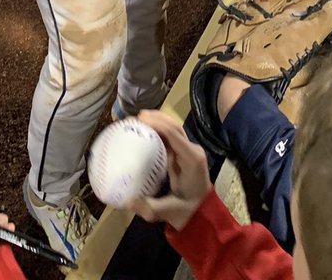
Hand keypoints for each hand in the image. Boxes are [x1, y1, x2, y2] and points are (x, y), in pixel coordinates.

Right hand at [128, 111, 211, 231]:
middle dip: (157, 118)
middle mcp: (192, 150)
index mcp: (192, 159)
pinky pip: (171, 138)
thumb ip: (151, 208)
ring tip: (139, 119)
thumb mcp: (171, 212)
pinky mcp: (183, 155)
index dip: (158, 124)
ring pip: (174, 130)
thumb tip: (128, 202)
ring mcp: (189, 151)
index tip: (141, 120)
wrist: (203, 215)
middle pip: (175, 127)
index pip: (175, 134)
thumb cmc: (189, 212)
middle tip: (136, 117)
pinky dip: (159, 131)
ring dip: (158, 121)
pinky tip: (146, 131)